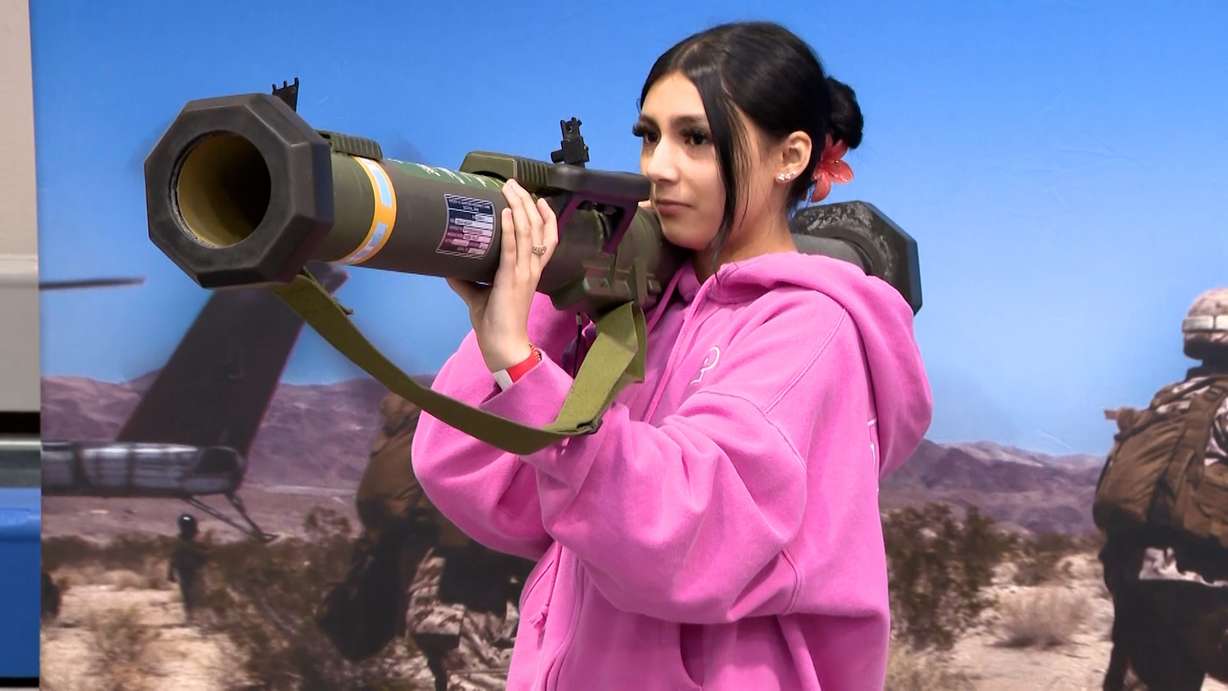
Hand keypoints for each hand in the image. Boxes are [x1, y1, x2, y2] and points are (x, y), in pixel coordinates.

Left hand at [446, 179, 558, 371]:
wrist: (503, 345)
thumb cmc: (494, 323)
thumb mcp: (479, 295)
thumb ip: (466, 279)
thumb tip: (448, 264)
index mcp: (530, 271)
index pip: (547, 238)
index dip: (546, 217)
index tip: (538, 198)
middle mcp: (532, 268)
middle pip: (538, 227)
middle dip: (528, 202)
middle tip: (515, 184)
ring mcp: (524, 273)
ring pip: (528, 232)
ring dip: (520, 207)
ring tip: (511, 190)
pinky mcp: (512, 279)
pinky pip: (512, 249)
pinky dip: (510, 229)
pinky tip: (506, 213)